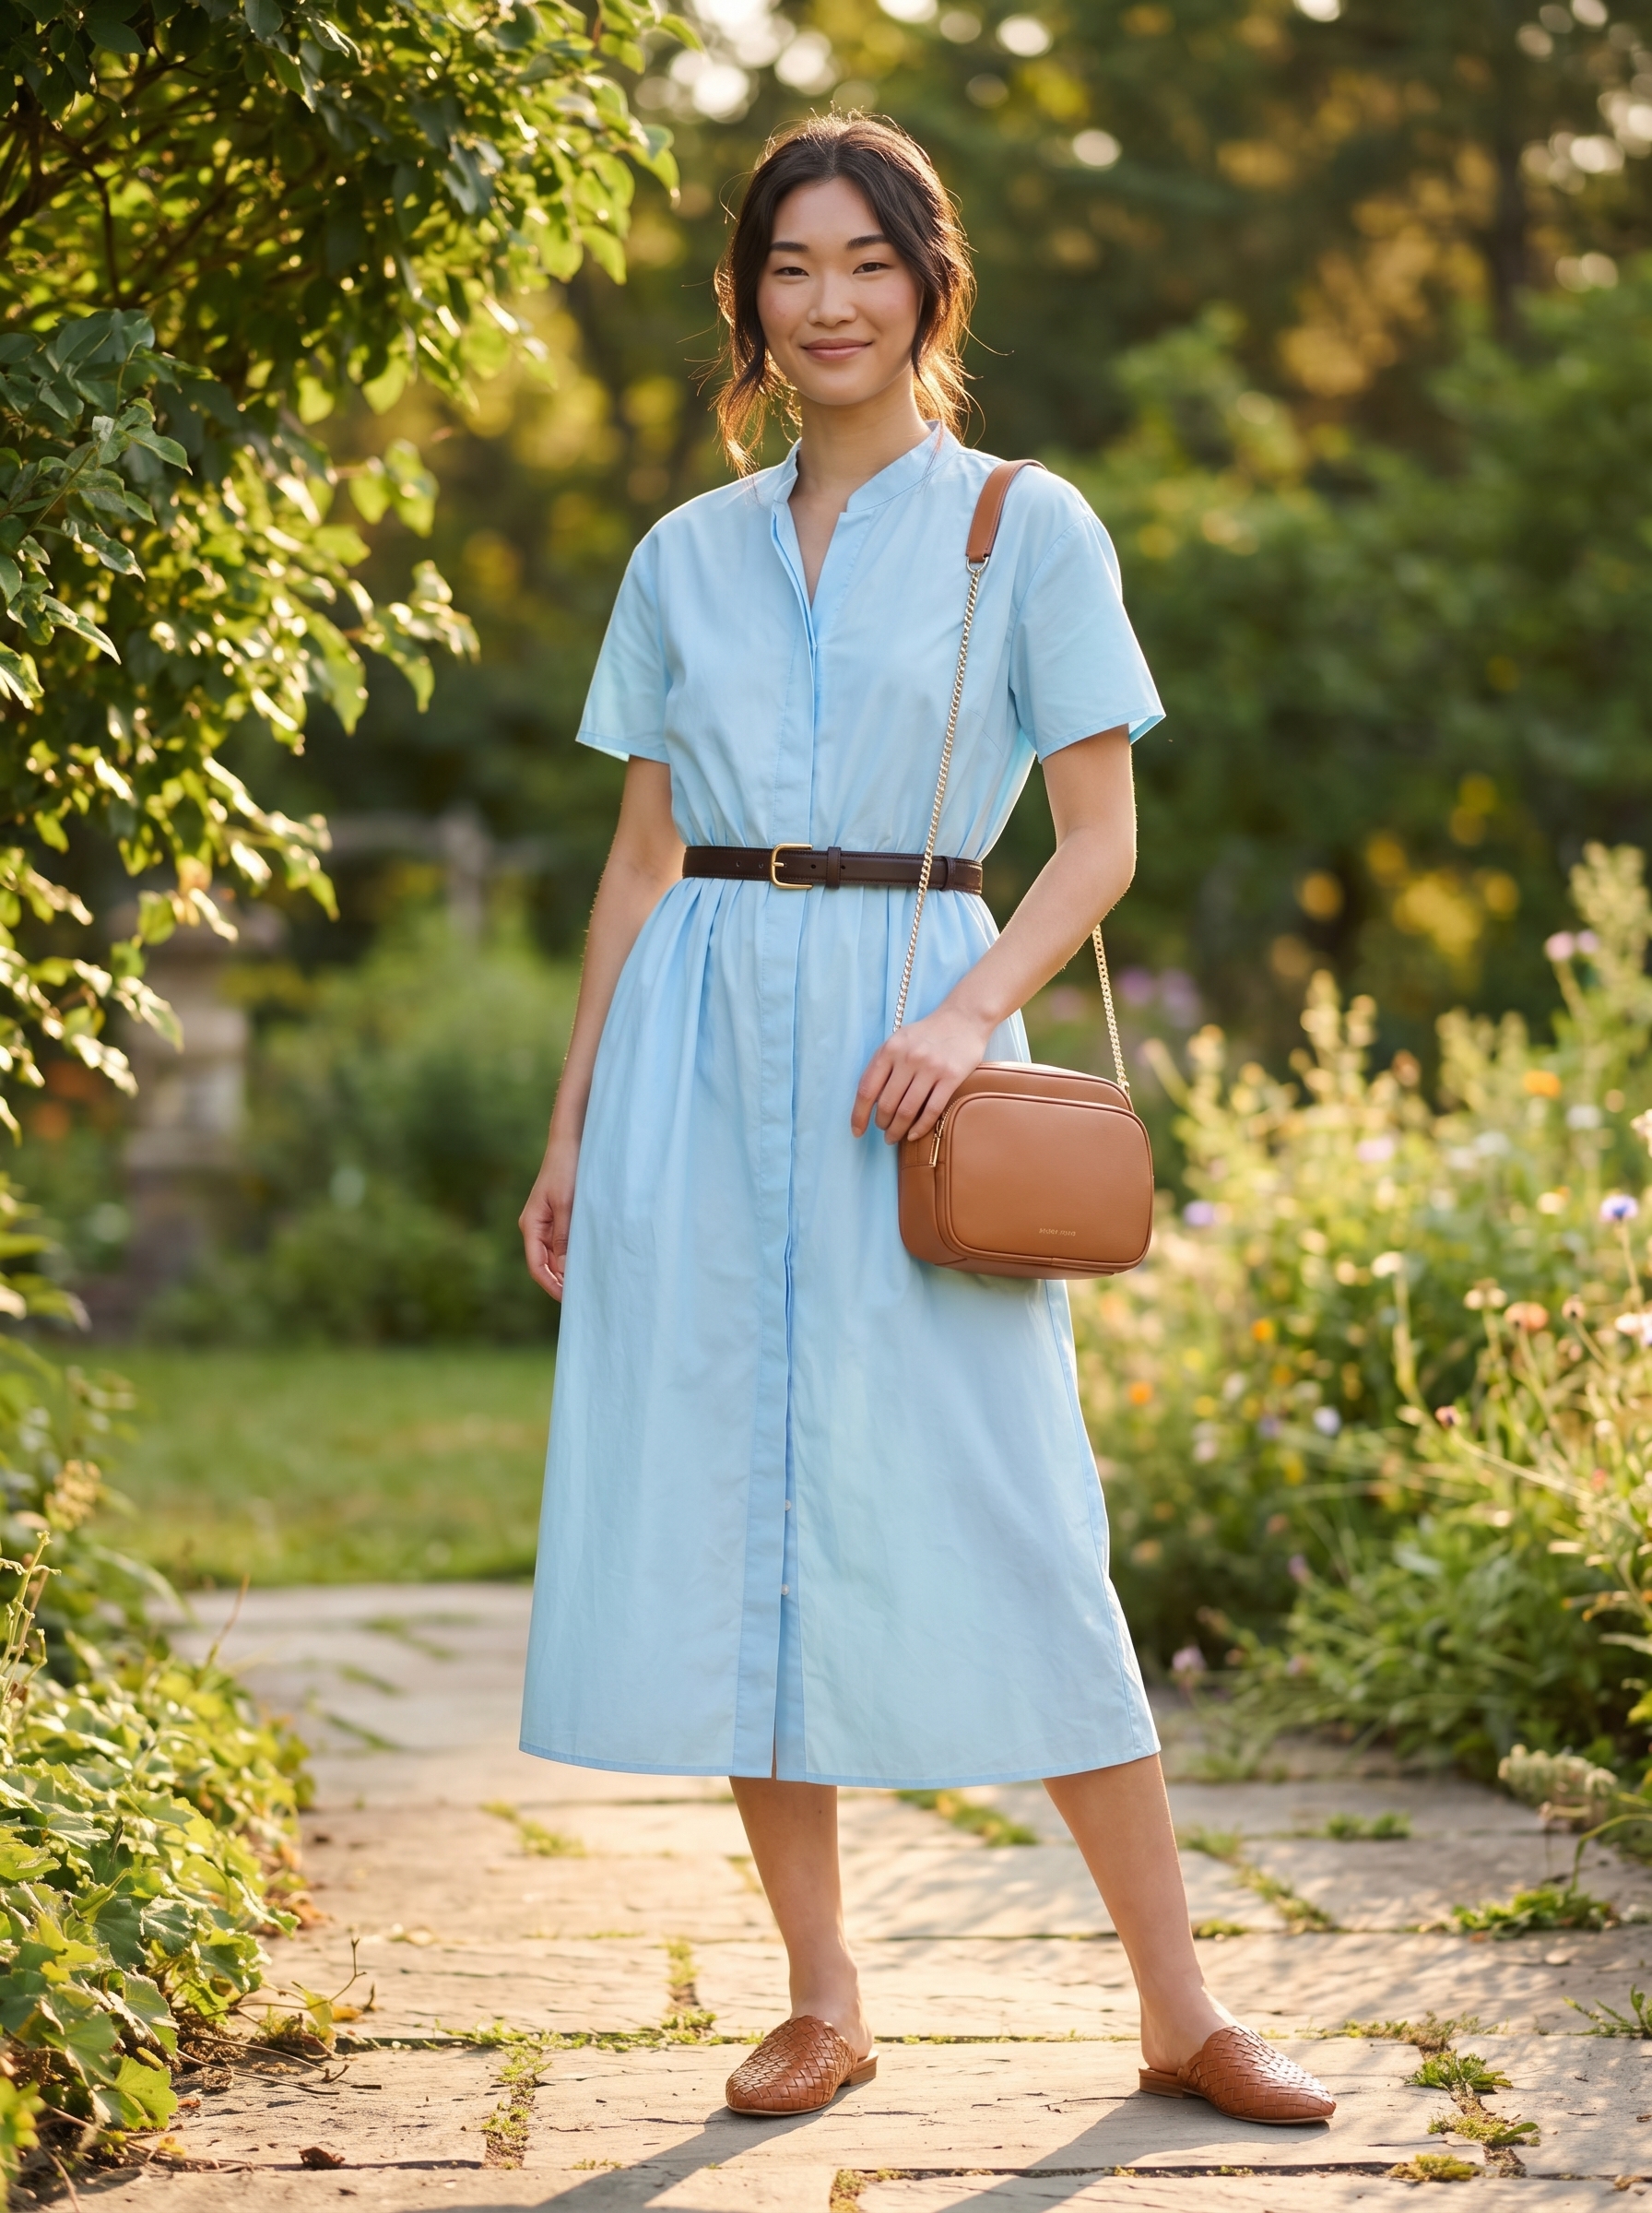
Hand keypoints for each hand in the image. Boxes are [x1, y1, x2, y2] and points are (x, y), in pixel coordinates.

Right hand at [519, 1131, 578, 1300]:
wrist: (571, 1142)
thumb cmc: (567, 1170)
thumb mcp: (568, 1205)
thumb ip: (566, 1237)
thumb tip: (566, 1270)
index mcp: (532, 1225)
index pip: (537, 1266)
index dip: (552, 1286)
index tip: (569, 1300)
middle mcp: (536, 1227)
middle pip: (546, 1264)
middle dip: (561, 1282)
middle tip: (585, 1297)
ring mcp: (547, 1222)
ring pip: (556, 1255)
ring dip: (569, 1269)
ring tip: (590, 1283)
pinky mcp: (560, 1216)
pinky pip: (564, 1242)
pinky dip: (574, 1254)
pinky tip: (590, 1261)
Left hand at [852, 1003, 993, 1144]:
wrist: (963, 1018)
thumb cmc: (926, 1034)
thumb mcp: (898, 1041)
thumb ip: (882, 1065)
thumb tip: (869, 1101)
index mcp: (889, 1050)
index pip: (867, 1089)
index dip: (859, 1115)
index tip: (857, 1131)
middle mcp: (908, 1058)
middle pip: (887, 1104)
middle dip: (881, 1124)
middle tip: (883, 1132)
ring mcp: (930, 1068)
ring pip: (907, 1110)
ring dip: (897, 1130)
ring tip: (894, 1137)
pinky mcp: (951, 1077)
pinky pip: (932, 1110)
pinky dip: (920, 1127)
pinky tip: (913, 1134)